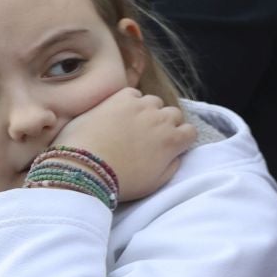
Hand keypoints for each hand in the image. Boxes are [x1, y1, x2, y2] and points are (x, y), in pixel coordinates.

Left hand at [54, 88, 196, 201]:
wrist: (85, 169)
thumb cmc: (120, 182)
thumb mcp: (155, 183)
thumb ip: (172, 166)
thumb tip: (176, 155)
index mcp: (173, 141)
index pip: (190, 131)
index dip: (180, 138)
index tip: (168, 144)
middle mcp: (162, 119)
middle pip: (174, 114)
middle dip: (166, 123)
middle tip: (148, 135)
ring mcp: (141, 106)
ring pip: (154, 102)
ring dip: (148, 111)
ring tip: (131, 123)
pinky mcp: (120, 99)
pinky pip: (133, 93)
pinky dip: (129, 101)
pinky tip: (118, 113)